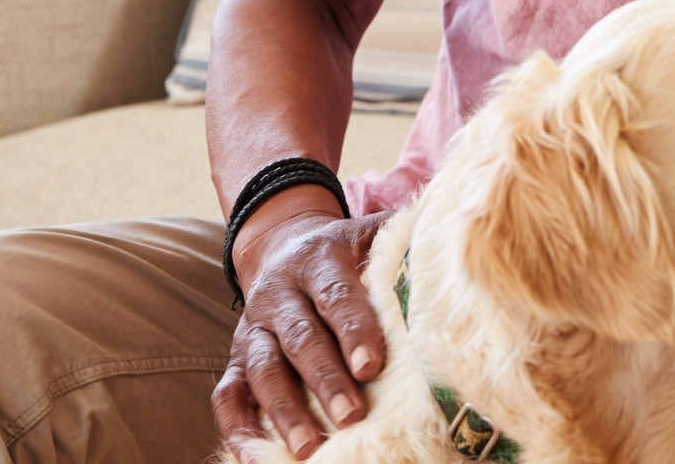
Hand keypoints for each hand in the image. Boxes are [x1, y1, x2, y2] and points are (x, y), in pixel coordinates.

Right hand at [214, 194, 391, 461]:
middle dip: (325, 379)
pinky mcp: (235, 357)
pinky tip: (254, 454)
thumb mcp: (370, 233)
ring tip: (309, 449)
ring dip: (284, 410)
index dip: (354, 331)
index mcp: (318, 261)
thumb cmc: (345, 251)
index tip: (372, 366)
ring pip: (262, 368)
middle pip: (299, 338)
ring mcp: (253, 328)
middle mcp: (279, 293)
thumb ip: (402, 241)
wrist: (282, 243)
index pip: (336, 297)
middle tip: (351, 416)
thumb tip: (449, 250)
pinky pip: (226, 392)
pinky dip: (237, 424)